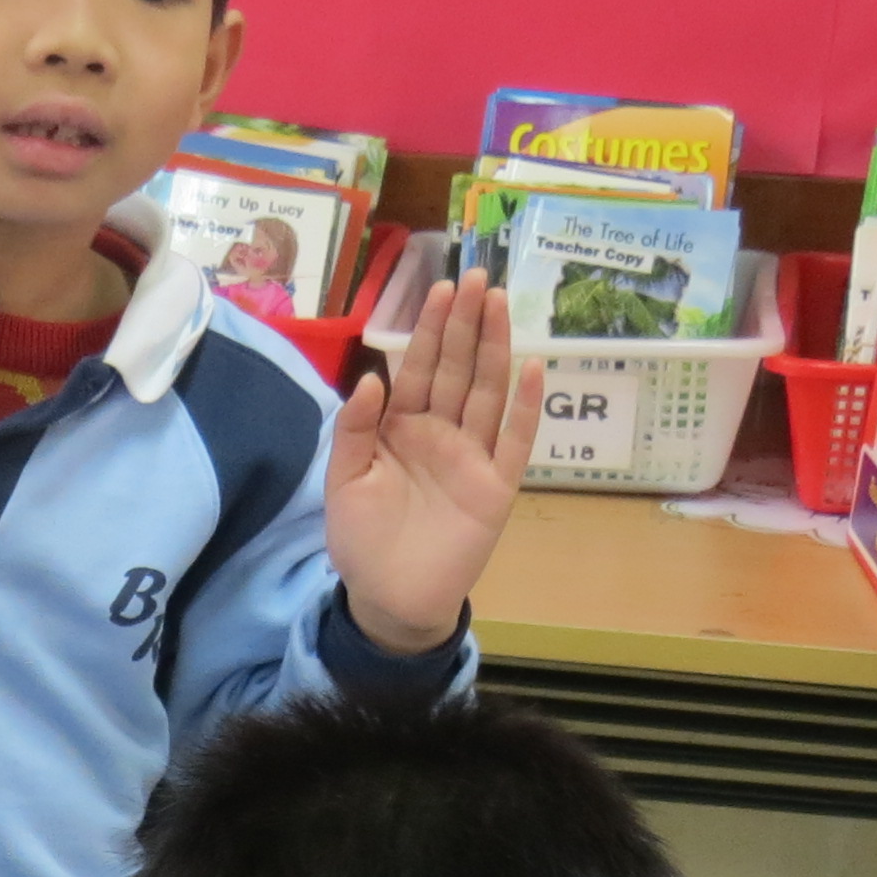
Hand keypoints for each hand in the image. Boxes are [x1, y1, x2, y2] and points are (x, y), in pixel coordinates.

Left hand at [324, 271, 541, 656]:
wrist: (389, 599)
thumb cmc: (362, 541)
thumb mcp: (343, 481)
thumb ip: (354, 430)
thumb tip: (374, 378)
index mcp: (401, 428)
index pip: (419, 369)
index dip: (431, 330)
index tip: (442, 288)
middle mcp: (440, 434)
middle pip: (457, 369)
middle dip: (466, 323)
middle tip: (479, 276)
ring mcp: (472, 458)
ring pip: (487, 393)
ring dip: (496, 349)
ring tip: (502, 303)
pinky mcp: (496, 487)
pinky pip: (514, 442)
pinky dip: (525, 408)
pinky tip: (533, 369)